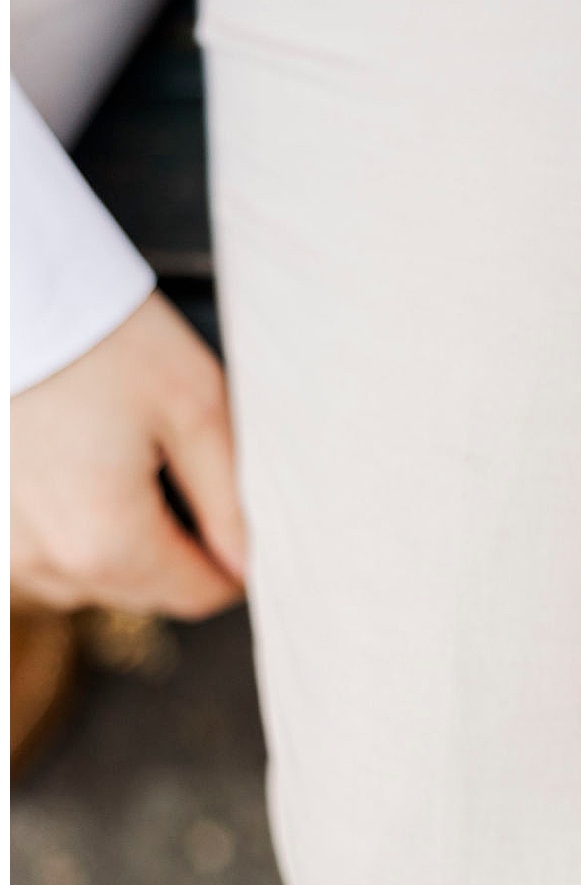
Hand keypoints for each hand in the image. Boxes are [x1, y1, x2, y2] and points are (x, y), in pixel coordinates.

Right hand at [11, 290, 246, 617]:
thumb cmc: (98, 338)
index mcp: (105, 541)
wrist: (7, 290)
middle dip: (178, 543)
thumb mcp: (195, 408)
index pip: (201, 594)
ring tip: (119, 450)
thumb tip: (251, 563)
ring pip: (93, 573)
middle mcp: (43, 562)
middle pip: (148, 588)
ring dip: (121, 533)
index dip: (236, 562)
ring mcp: (2, 547)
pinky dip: (72, 516)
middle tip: (178, 462)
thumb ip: (232, 499)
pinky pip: (45, 547)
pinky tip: (78, 457)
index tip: (241, 516)